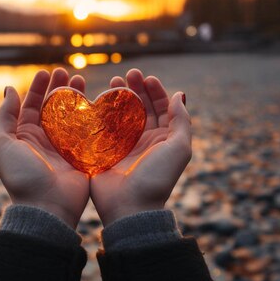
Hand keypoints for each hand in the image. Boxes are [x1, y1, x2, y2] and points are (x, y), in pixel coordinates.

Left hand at [0, 68, 88, 227]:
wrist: (46, 207)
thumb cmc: (21, 176)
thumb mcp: (2, 144)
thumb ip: (4, 116)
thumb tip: (9, 89)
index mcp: (25, 136)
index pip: (31, 105)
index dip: (38, 88)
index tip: (46, 71)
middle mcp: (44, 139)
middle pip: (53, 108)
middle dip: (59, 88)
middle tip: (68, 73)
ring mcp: (65, 147)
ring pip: (72, 116)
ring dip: (76, 98)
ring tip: (82, 81)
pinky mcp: (82, 155)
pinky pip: (88, 132)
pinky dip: (92, 116)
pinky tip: (97, 101)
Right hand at [90, 69, 190, 225]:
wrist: (131, 206)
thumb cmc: (158, 177)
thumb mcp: (179, 148)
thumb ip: (181, 121)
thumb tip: (179, 95)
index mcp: (163, 138)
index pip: (161, 108)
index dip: (155, 91)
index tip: (147, 77)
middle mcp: (144, 139)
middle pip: (141, 107)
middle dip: (135, 88)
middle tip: (128, 74)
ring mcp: (123, 144)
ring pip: (121, 113)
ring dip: (118, 96)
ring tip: (113, 82)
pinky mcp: (104, 151)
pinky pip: (103, 126)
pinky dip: (101, 112)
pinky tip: (98, 99)